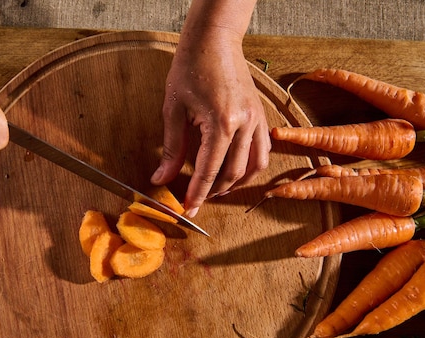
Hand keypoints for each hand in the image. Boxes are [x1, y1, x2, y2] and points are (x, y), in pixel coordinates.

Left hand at [150, 0, 268, 217]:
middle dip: (214, 192)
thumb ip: (172, 148)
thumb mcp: (173, 109)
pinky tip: (236, 170)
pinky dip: (251, 166)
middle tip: (197, 199)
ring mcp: (257, 119)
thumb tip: (161, 178)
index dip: (196, 194)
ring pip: (254, 166)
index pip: (208, 171)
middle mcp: (244, 124)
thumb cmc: (191, 67)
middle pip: (232, 173)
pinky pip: (263, 150)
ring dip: (236, 183)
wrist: (214, 39)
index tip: (187, 210)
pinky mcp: (261, 115)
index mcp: (221, 123)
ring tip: (217, 189)